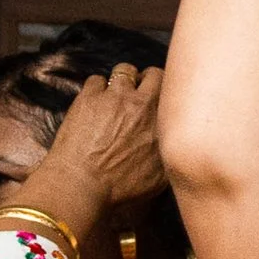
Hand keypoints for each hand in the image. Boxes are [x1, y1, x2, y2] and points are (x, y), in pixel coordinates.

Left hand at [29, 67, 167, 223]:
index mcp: (163, 122)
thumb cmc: (120, 187)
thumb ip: (171, 154)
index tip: (162, 99)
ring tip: (117, 94)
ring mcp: (114, 97)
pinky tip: (95, 103)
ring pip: (124, 71)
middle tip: (141, 91)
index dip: (167, 93)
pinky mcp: (88, 97)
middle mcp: (142, 103)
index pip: (173, 92)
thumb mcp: (161, 178)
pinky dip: (97, 88)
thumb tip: (176, 148)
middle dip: (149, 79)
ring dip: (123, 80)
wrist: (82, 184)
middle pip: (153, 74)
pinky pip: (96, 80)